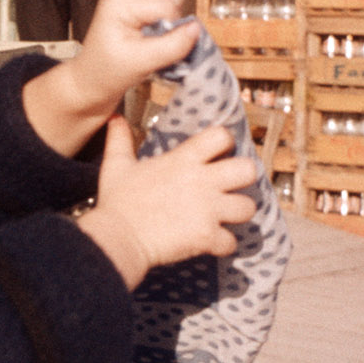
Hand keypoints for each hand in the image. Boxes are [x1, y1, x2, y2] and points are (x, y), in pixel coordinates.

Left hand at [22, 0, 197, 155]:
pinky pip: (167, 4)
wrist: (91, 79)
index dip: (170, 31)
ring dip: (167, 24)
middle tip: (149, 45)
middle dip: (169, 25)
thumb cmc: (108, 71)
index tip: (152, 49)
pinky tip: (146, 35)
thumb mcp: (142, 63)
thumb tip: (197, 28)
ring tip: (146, 41)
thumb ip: (172, 45)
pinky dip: (163, 22)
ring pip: (173, 0)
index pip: (168, 6)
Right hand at [77, 117, 256, 288]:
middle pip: (248, 170)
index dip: (225, 142)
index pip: (221, 136)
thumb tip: (115, 118)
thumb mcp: (115, 165)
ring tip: (224, 216)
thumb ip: (120, 139)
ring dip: (237, 213)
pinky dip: (222, 244)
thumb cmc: (117, 202)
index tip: (218, 153)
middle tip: (230, 185)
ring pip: (248, 207)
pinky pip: (232, 242)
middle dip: (243, 177)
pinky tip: (210, 242)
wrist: (118, 238)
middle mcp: (202, 181)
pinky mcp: (207, 236)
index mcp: (183, 160)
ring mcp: (208, 210)